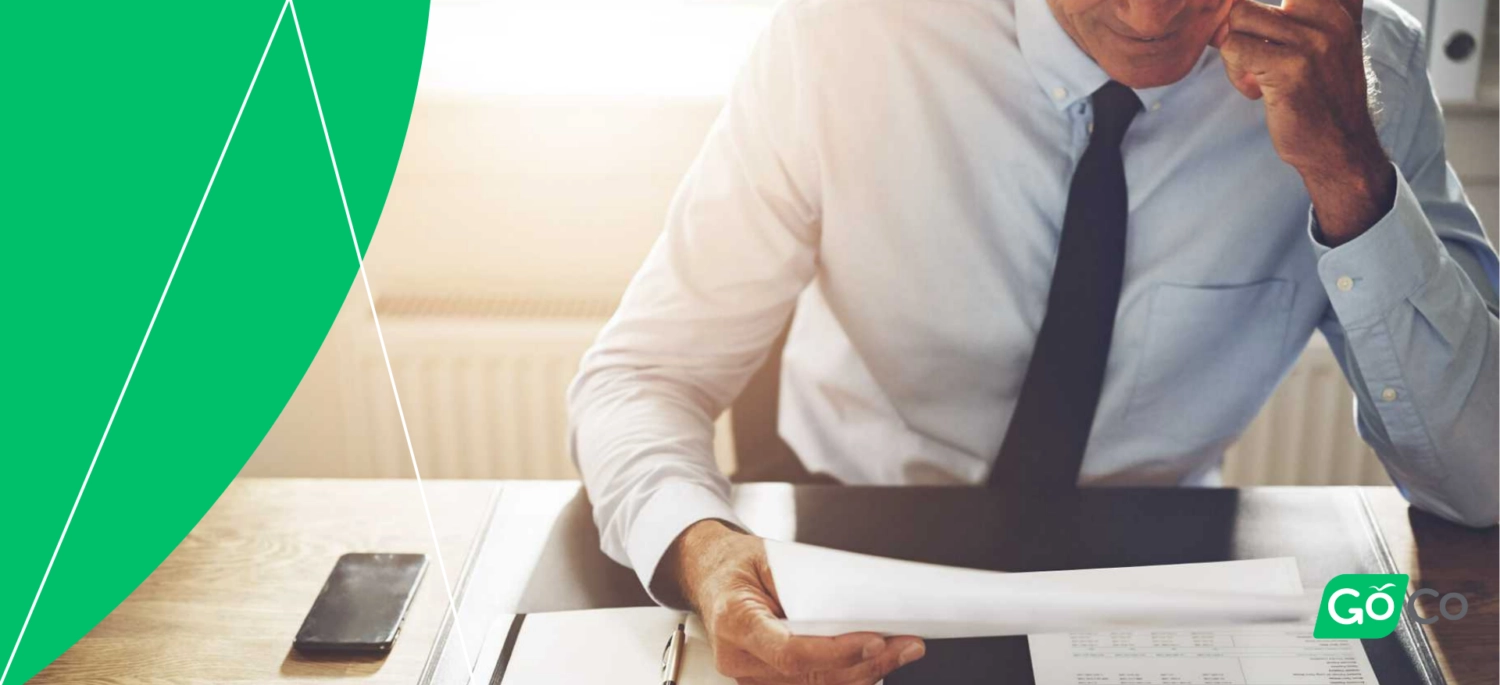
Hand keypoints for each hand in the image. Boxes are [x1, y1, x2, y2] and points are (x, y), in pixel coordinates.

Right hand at [659, 519, 925, 683]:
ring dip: (864, 673)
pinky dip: (847, 675)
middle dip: (866, 664)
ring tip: (902, 651)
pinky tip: (875, 662)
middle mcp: (738, 657)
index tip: (875, 641)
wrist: (709, 577)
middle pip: (811, 675)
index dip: (836, 652)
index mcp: (734, 620)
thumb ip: (806, 585)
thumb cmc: (737, 564)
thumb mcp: (769, 557)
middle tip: (906, 645)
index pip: (789, 651)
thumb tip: (857, 603)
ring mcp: (749, 676)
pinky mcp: (765, 681)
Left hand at [1212, 0, 1394, 242]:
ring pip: (1238, 19)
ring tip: (1258, 77)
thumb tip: (1261, 2)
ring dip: (1235, 53)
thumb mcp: (1334, 40)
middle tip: (1254, 59)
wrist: (1341, 148)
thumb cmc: (1325, 95)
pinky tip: (1257, 91)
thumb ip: (1321, 8)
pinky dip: (1235, 72)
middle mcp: (1331, 18)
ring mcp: (1312, 43)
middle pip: (1248, 3)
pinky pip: (1234, 48)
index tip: (1265, 42)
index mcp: (1339, 7)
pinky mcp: (1291, 69)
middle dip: (1240, 31)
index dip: (1257, 14)